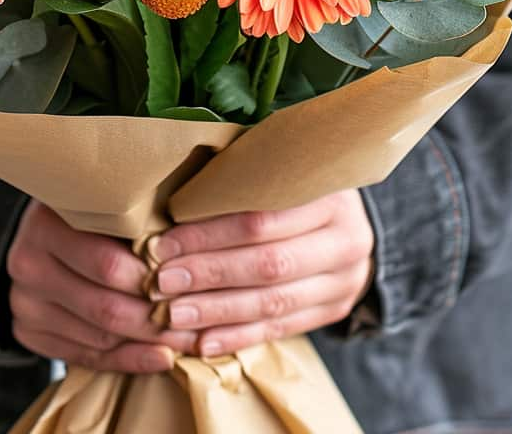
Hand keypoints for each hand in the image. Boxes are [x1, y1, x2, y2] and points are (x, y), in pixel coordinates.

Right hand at [7, 200, 193, 372]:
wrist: (49, 229)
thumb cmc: (95, 209)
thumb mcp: (111, 200)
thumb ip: (139, 218)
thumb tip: (191, 247)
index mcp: (46, 223)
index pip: (108, 265)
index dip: (154, 277)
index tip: (192, 283)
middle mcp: (27, 262)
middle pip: (105, 306)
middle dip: (157, 318)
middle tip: (197, 320)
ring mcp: (24, 301)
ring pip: (99, 337)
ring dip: (149, 342)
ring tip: (188, 338)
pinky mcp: (28, 331)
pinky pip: (86, 357)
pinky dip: (129, 360)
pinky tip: (160, 356)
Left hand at [151, 190, 373, 356]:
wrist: (349, 220)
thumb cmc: (296, 186)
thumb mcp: (280, 170)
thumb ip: (240, 181)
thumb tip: (171, 202)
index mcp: (329, 194)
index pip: (260, 218)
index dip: (208, 233)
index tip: (164, 243)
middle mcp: (345, 238)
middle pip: (268, 263)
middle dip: (208, 274)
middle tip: (161, 282)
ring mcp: (344, 279)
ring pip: (273, 302)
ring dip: (217, 311)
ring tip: (174, 315)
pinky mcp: (335, 309)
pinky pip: (282, 328)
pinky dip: (239, 336)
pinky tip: (203, 342)